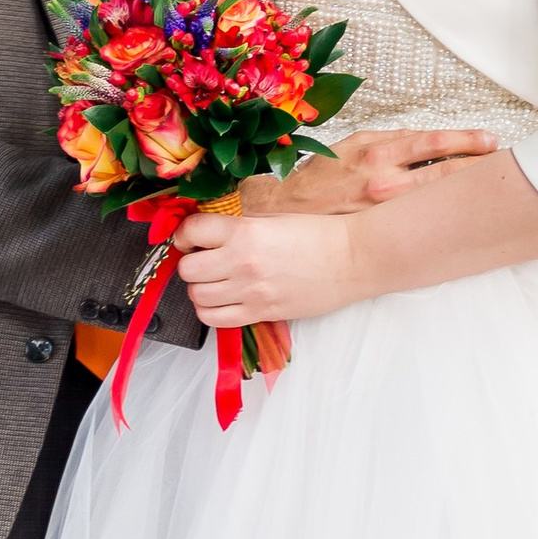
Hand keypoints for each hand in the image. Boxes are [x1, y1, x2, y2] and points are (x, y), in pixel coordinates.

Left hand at [172, 203, 362, 328]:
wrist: (352, 259)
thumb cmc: (318, 235)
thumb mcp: (273, 219)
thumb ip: (239, 227)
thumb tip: (208, 233)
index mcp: (245, 231)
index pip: (192, 231)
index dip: (185, 234)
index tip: (191, 237)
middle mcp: (242, 262)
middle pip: (188, 269)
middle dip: (191, 263)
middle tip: (204, 260)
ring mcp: (251, 291)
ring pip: (197, 297)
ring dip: (201, 289)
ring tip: (216, 282)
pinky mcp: (261, 313)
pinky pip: (215, 319)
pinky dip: (212, 311)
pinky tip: (224, 301)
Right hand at [237, 129, 496, 216]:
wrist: (282, 213)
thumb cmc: (317, 179)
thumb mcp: (351, 147)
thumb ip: (387, 145)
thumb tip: (424, 144)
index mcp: (378, 150)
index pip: (434, 142)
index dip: (466, 141)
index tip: (489, 141)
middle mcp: (384, 178)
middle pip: (445, 172)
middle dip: (478, 167)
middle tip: (505, 164)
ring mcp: (384, 209)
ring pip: (436, 198)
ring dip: (466, 194)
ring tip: (491, 190)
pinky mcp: (378, 231)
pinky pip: (417, 225)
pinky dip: (441, 220)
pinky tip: (458, 222)